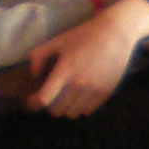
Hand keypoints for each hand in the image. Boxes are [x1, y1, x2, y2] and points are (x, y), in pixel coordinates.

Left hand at [24, 0, 148, 116]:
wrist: (115, 35)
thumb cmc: (84, 36)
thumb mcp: (57, 41)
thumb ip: (39, 56)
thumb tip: (35, 75)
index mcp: (64, 70)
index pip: (44, 98)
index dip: (34, 103)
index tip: (32, 100)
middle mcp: (79, 83)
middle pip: (57, 110)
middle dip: (50, 105)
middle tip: (52, 96)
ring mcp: (94, 90)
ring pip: (72, 113)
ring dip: (66, 108)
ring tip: (66, 97)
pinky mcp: (106, 93)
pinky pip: (87, 111)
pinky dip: (81, 107)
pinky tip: (80, 96)